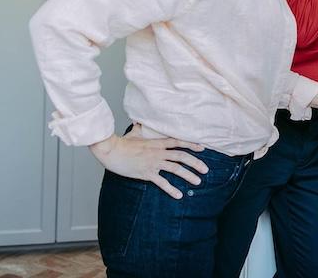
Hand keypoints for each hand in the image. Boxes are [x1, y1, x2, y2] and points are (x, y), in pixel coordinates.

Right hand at [89, 123, 208, 198]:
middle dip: (196, 163)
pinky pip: (162, 183)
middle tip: (206, 169)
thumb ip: (139, 128)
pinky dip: (171, 190)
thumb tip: (138, 121)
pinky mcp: (146, 173)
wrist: (111, 151)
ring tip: (198, 181)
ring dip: (188, 175)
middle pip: (182, 156)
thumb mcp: (133, 133)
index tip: (203, 148)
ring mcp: (153, 163)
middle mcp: (158, 152)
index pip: (178, 142)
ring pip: (176, 169)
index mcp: (157, 143)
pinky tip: (179, 195)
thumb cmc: (121, 143)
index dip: (192, 144)